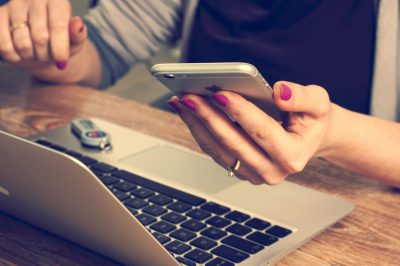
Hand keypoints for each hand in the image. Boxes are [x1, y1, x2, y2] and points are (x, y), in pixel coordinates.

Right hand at [0, 0, 86, 69]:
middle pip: (40, 37)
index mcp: (57, 1)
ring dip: (31, 56)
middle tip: (48, 55)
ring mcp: (14, 6)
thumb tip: (77, 23)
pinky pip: (4, 45)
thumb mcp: (74, 41)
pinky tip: (20, 53)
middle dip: (46, 55)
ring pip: (22, 43)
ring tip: (36, 52)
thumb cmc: (60, 41)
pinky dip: (14, 56)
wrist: (40, 46)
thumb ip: (78, 34)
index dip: (60, 47)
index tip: (62, 61)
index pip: (58, 25)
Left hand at [168, 82, 331, 184]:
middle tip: (190, 96)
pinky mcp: (239, 169)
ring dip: (197, 124)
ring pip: (218, 149)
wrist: (307, 138)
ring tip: (182, 101)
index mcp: (293, 156)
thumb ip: (303, 97)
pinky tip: (187, 112)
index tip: (221, 93)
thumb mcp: (319, 104)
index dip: (240, 112)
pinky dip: (198, 130)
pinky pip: (213, 151)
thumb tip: (279, 92)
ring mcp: (253, 174)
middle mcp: (271, 171)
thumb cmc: (312, 120)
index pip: (262, 132)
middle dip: (209, 117)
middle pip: (233, 143)